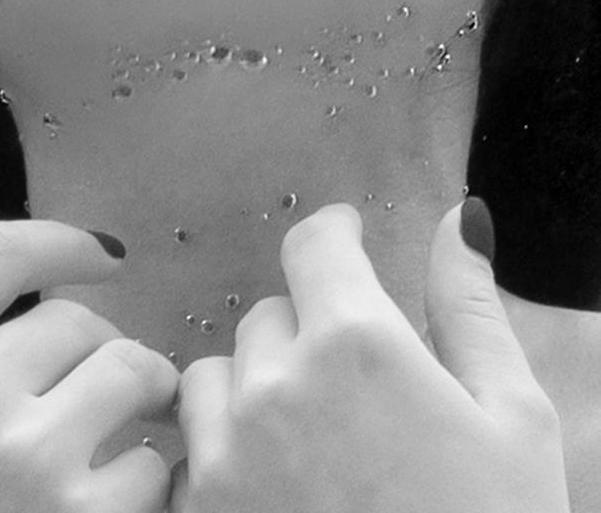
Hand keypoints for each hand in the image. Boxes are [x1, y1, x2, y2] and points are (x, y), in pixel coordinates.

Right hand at [0, 220, 177, 512]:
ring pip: (128, 368)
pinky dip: (149, 481)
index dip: (59, 243)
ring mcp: (20, 458)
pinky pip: (152, 464)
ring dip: (141, 394)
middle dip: (98, 350)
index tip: (103, 256)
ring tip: (132, 426)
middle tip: (100, 390)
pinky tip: (122, 500)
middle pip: (74, 319)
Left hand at [171, 202, 569, 512]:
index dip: (332, 233)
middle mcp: (275, 383)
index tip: (344, 238)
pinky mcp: (196, 507)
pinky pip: (192, 442)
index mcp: (356, 344)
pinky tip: (273, 483)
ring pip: (219, 372)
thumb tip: (460, 220)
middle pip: (270, 313)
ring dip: (256, 385)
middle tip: (352, 381)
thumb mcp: (512, 418)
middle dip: (309, 330)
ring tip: (308, 435)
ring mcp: (224, 450)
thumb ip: (471, 305)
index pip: (313, 245)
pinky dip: (224, 444)